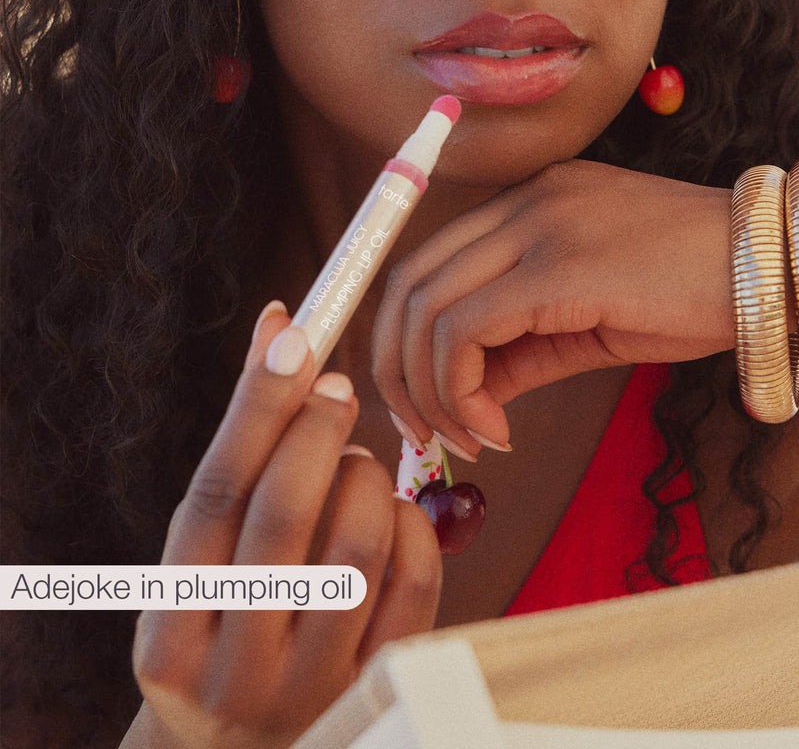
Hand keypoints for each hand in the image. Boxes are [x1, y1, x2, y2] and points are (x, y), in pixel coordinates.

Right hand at [130, 304, 440, 748]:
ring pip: (355, 547)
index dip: (258, 407)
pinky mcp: (374, 686)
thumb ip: (243, 448)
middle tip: (336, 386)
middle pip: (282, 519)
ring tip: (351, 461)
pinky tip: (389, 507)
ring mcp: (307, 688)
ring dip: (362, 477)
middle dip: (317, 430)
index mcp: (173, 629)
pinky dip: (409, 523)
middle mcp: (233, 667)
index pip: (217, 496)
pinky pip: (411, 584)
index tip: (292, 338)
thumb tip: (280, 324)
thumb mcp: (207, 552)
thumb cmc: (224, 616)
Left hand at [372, 160, 732, 455]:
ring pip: (427, 307)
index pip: (426, 260)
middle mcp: (523, 201)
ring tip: (468, 439)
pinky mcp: (559, 266)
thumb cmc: (700, 290)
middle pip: (408, 280)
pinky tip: (498, 430)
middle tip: (422, 432)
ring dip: (427, 391)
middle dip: (395, 367)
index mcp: (530, 202)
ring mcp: (538, 225)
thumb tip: (466, 397)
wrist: (783, 264)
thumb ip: (525, 345)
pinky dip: (459, 391)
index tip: (420, 402)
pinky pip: (466, 330)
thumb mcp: (595, 318)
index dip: (401, 336)